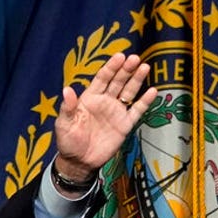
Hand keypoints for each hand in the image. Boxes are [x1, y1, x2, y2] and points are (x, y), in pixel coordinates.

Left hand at [53, 52, 157, 179]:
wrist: (79, 161)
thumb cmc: (68, 141)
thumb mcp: (64, 124)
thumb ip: (68, 107)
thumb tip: (66, 89)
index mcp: (89, 98)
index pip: (102, 79)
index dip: (111, 67)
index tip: (120, 56)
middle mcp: (104, 102)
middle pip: (117, 82)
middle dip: (126, 69)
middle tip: (135, 58)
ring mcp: (116, 112)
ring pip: (128, 92)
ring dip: (136, 80)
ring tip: (145, 67)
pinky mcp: (124, 125)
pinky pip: (137, 111)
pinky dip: (145, 101)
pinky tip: (153, 91)